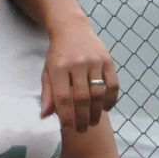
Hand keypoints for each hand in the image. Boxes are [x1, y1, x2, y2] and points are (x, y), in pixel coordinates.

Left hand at [40, 17, 117, 132]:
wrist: (72, 28)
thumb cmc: (57, 54)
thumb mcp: (48, 71)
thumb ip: (48, 93)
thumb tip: (45, 116)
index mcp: (59, 68)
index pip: (63, 98)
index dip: (66, 116)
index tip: (67, 128)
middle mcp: (77, 64)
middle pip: (82, 98)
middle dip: (82, 118)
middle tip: (82, 130)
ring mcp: (94, 61)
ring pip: (98, 93)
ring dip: (96, 112)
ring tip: (93, 122)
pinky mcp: (108, 60)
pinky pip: (113, 84)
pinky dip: (111, 99)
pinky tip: (106, 109)